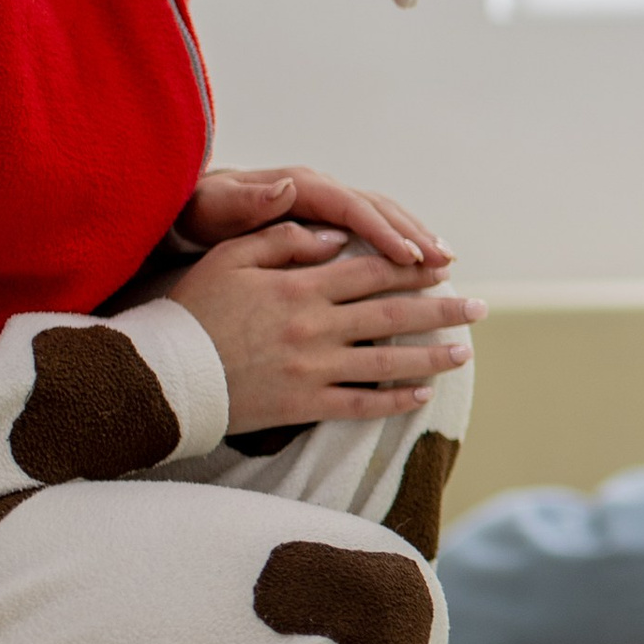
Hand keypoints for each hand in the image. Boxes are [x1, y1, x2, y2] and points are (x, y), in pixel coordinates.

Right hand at [164, 227, 481, 432]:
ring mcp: (313, 369)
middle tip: (480, 309)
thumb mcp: (230, 258)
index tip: (445, 265)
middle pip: (393, 315)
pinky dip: (395, 401)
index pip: (372, 272)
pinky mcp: (303, 405)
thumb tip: (335, 237)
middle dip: (442, 310)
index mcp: (300, 286)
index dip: (413, 267)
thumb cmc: (192, 310)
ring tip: (465, 353)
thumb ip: (283, 240)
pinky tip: (422, 395)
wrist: (163, 373)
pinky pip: (361, 405)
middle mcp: (315, 327)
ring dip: (432, 357)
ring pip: (388, 363)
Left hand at [187, 166, 447, 271]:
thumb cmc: (198, 216)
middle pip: (378, 207)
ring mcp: (324, 202)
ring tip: (444, 261)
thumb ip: (246, 201)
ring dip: (415, 235)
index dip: (384, 232)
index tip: (410, 257)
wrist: (189, 211)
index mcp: (298, 185)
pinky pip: (371, 226)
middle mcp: (318, 188)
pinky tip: (418, 262)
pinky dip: (399, 240)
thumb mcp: (211, 209)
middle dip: (414, 233)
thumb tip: (285, 187)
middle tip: (444, 263)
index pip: (352, 207)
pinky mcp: (326, 218)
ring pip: (381, 214)